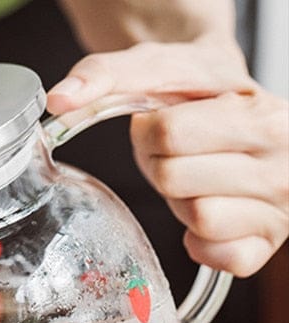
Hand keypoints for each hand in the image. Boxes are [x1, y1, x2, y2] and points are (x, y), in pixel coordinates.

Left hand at [47, 37, 288, 276]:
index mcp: (264, 115)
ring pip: (197, 218)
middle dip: (161, 168)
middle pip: (175, 179)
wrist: (238, 109)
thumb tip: (58, 100)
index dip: (150, 133)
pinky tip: (207, 214)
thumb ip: (106, 75)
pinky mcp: (260, 248)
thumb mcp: (159, 68)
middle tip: (180, 156)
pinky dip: (197, 241)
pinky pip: (211, 254)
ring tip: (197, 182)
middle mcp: (283, 164)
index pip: (169, 133)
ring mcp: (278, 209)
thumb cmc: (198, 94)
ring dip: (181, 203)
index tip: (167, 125)